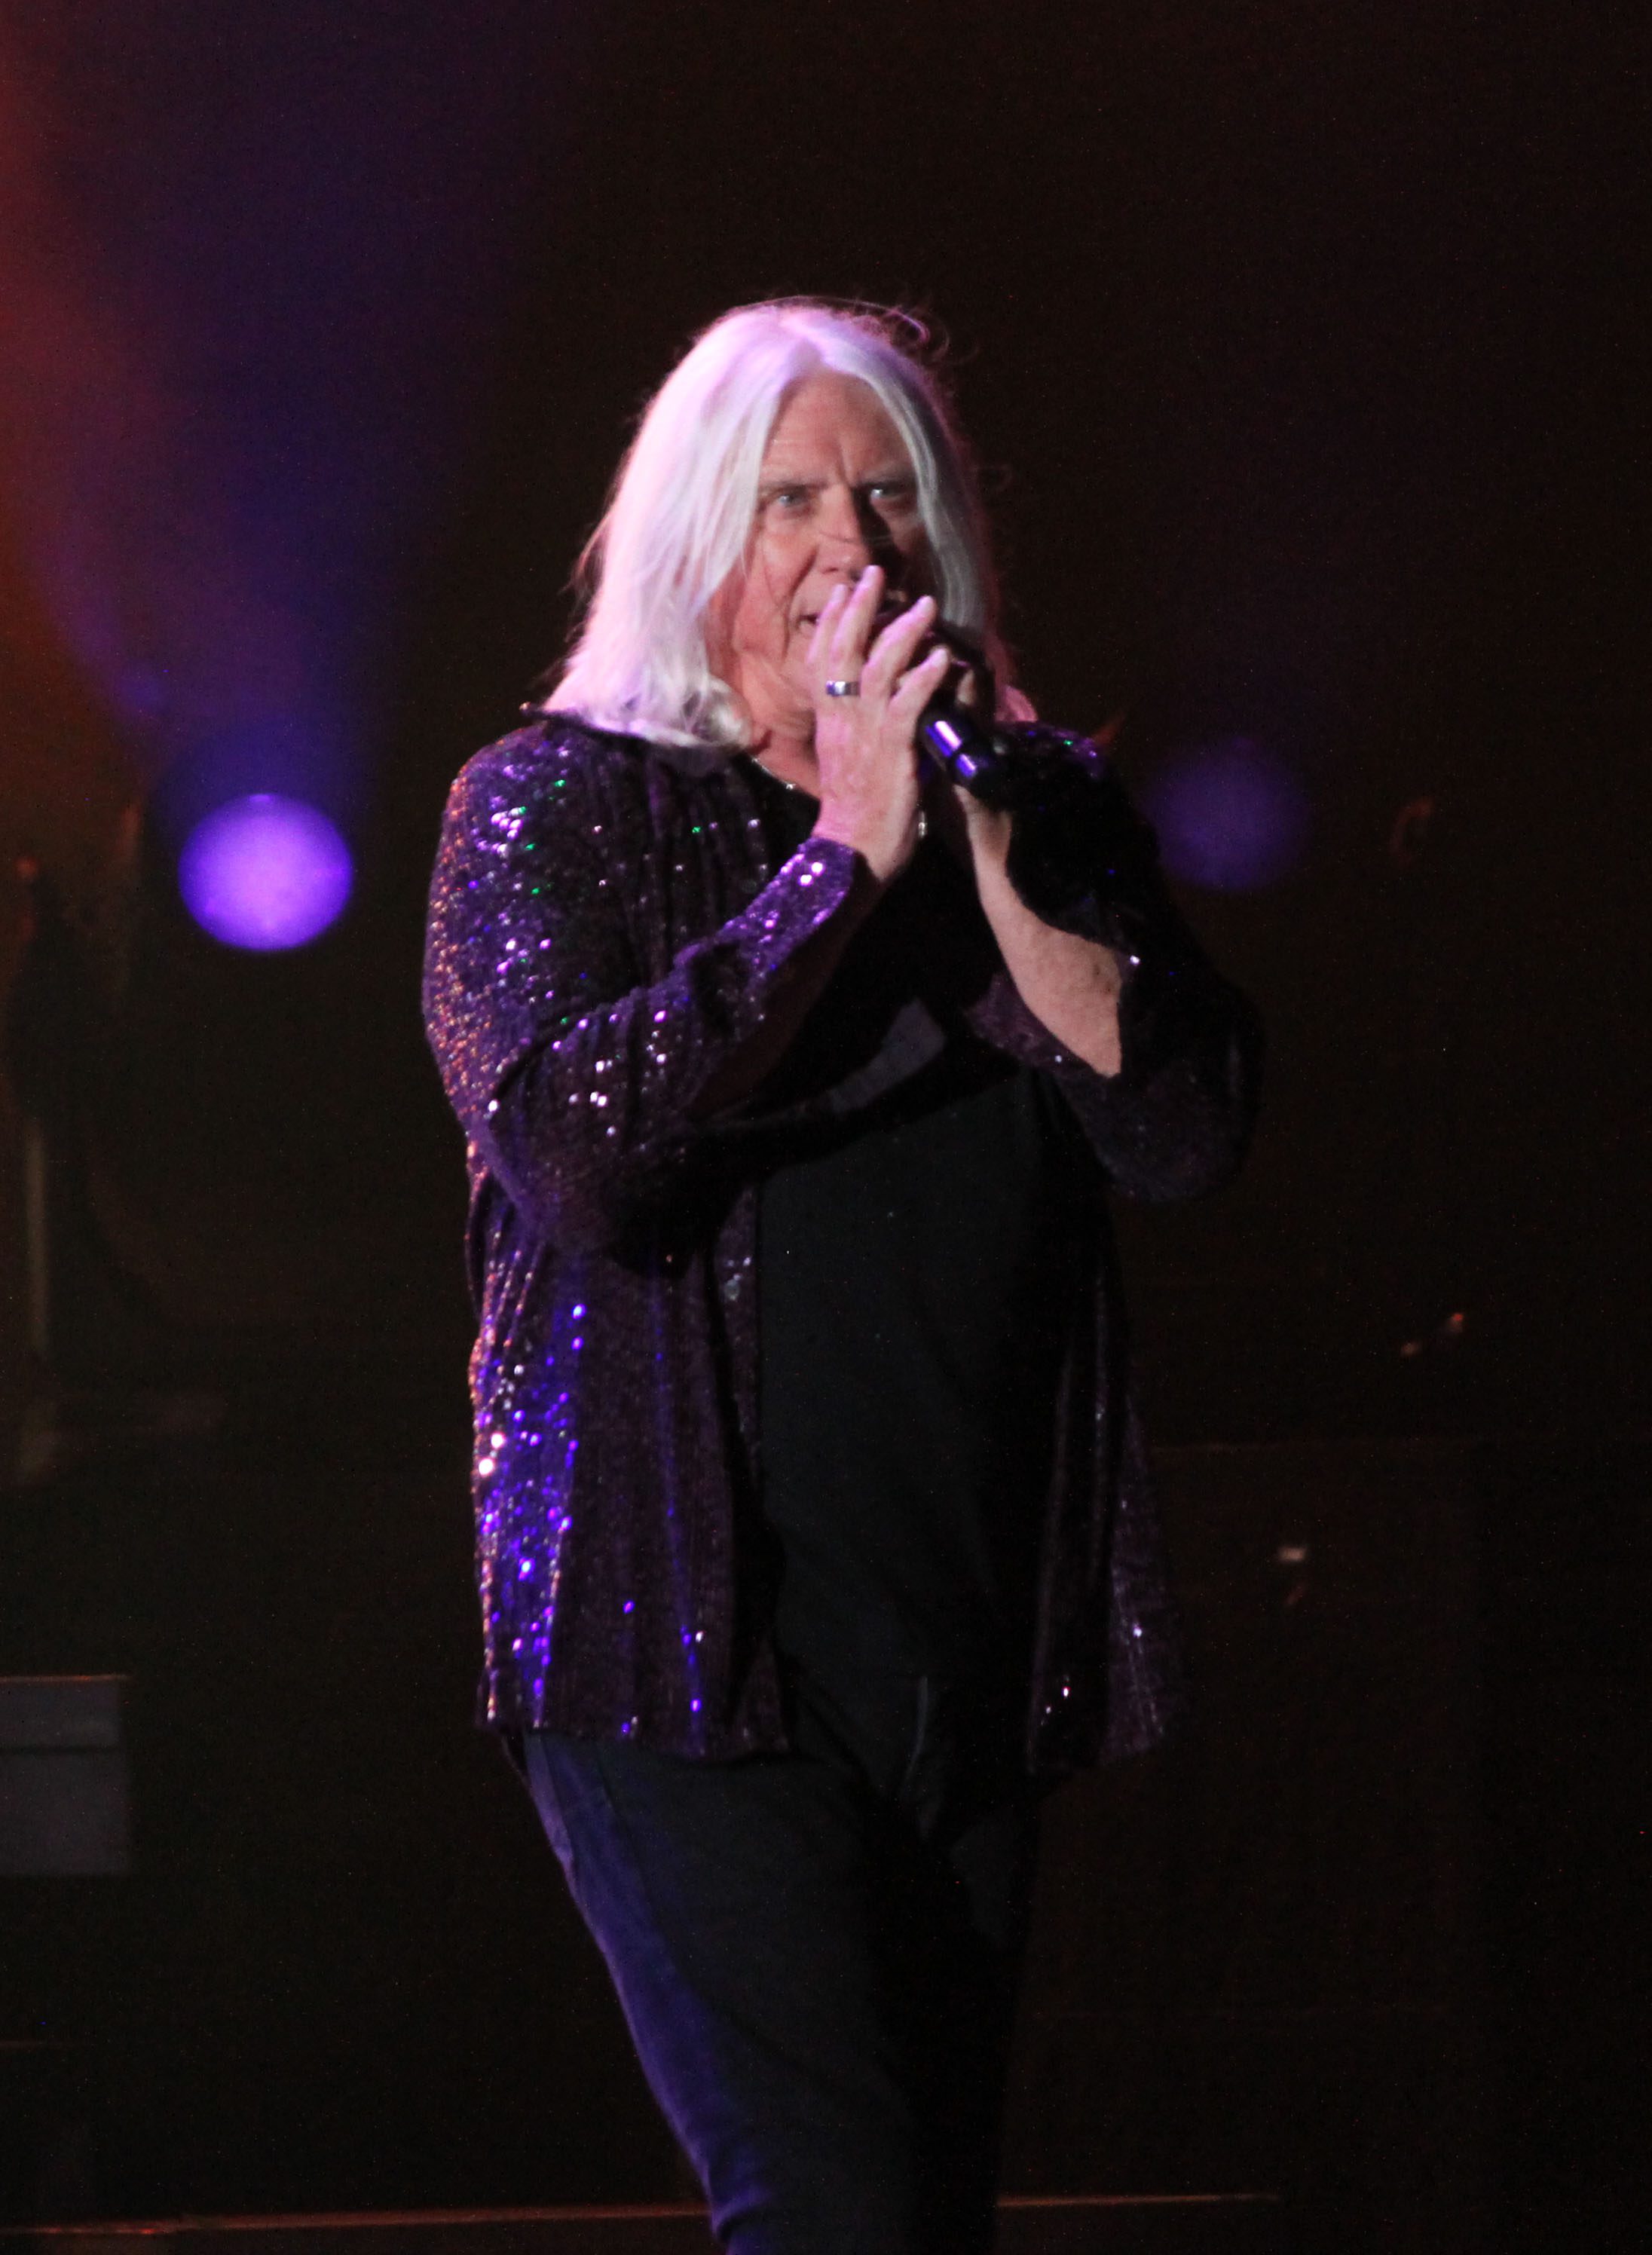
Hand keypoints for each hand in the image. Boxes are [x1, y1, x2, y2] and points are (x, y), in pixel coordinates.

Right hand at [807, 565, 952, 884]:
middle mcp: (841, 720)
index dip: (831, 622)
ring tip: (925, 605)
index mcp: (828, 721)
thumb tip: (869, 707)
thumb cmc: (853, 812)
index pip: (820, 660)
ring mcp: (865, 734)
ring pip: (877, 668)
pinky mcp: (892, 753)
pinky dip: (924, 679)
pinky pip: (906, 706)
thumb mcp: (843, 760)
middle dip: (860, 608)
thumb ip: (852, 728)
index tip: (843, 590)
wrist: (851, 852)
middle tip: (876, 574)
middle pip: (843, 650)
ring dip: (901, 632)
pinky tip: (942, 658)